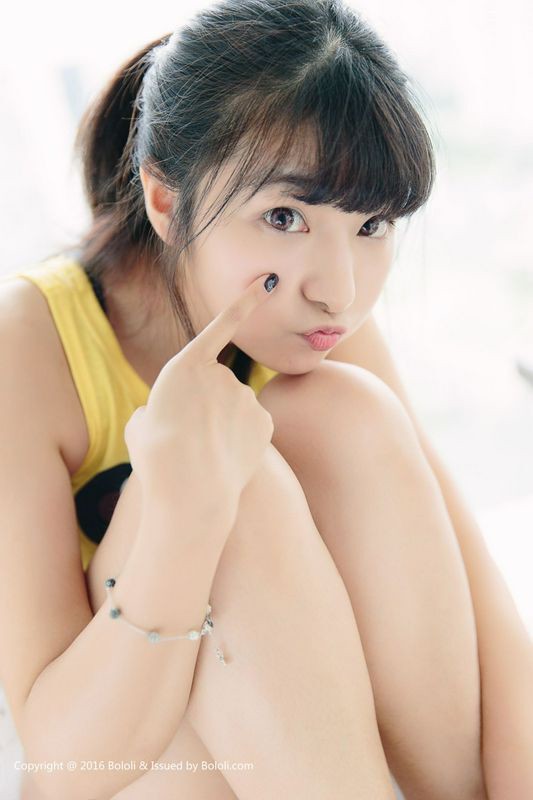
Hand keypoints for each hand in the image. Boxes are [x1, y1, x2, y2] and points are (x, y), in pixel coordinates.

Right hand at [124, 272, 278, 525]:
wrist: (190, 493)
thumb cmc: (156, 458)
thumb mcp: (140, 425)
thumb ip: (160, 408)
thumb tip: (171, 414)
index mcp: (185, 366)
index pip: (222, 326)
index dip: (246, 301)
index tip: (268, 283)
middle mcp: (221, 374)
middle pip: (216, 384)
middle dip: (205, 404)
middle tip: (186, 436)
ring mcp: (246, 396)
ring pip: (234, 406)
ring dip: (221, 423)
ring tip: (202, 451)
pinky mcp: (264, 421)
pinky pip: (251, 425)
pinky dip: (240, 437)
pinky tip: (224, 457)